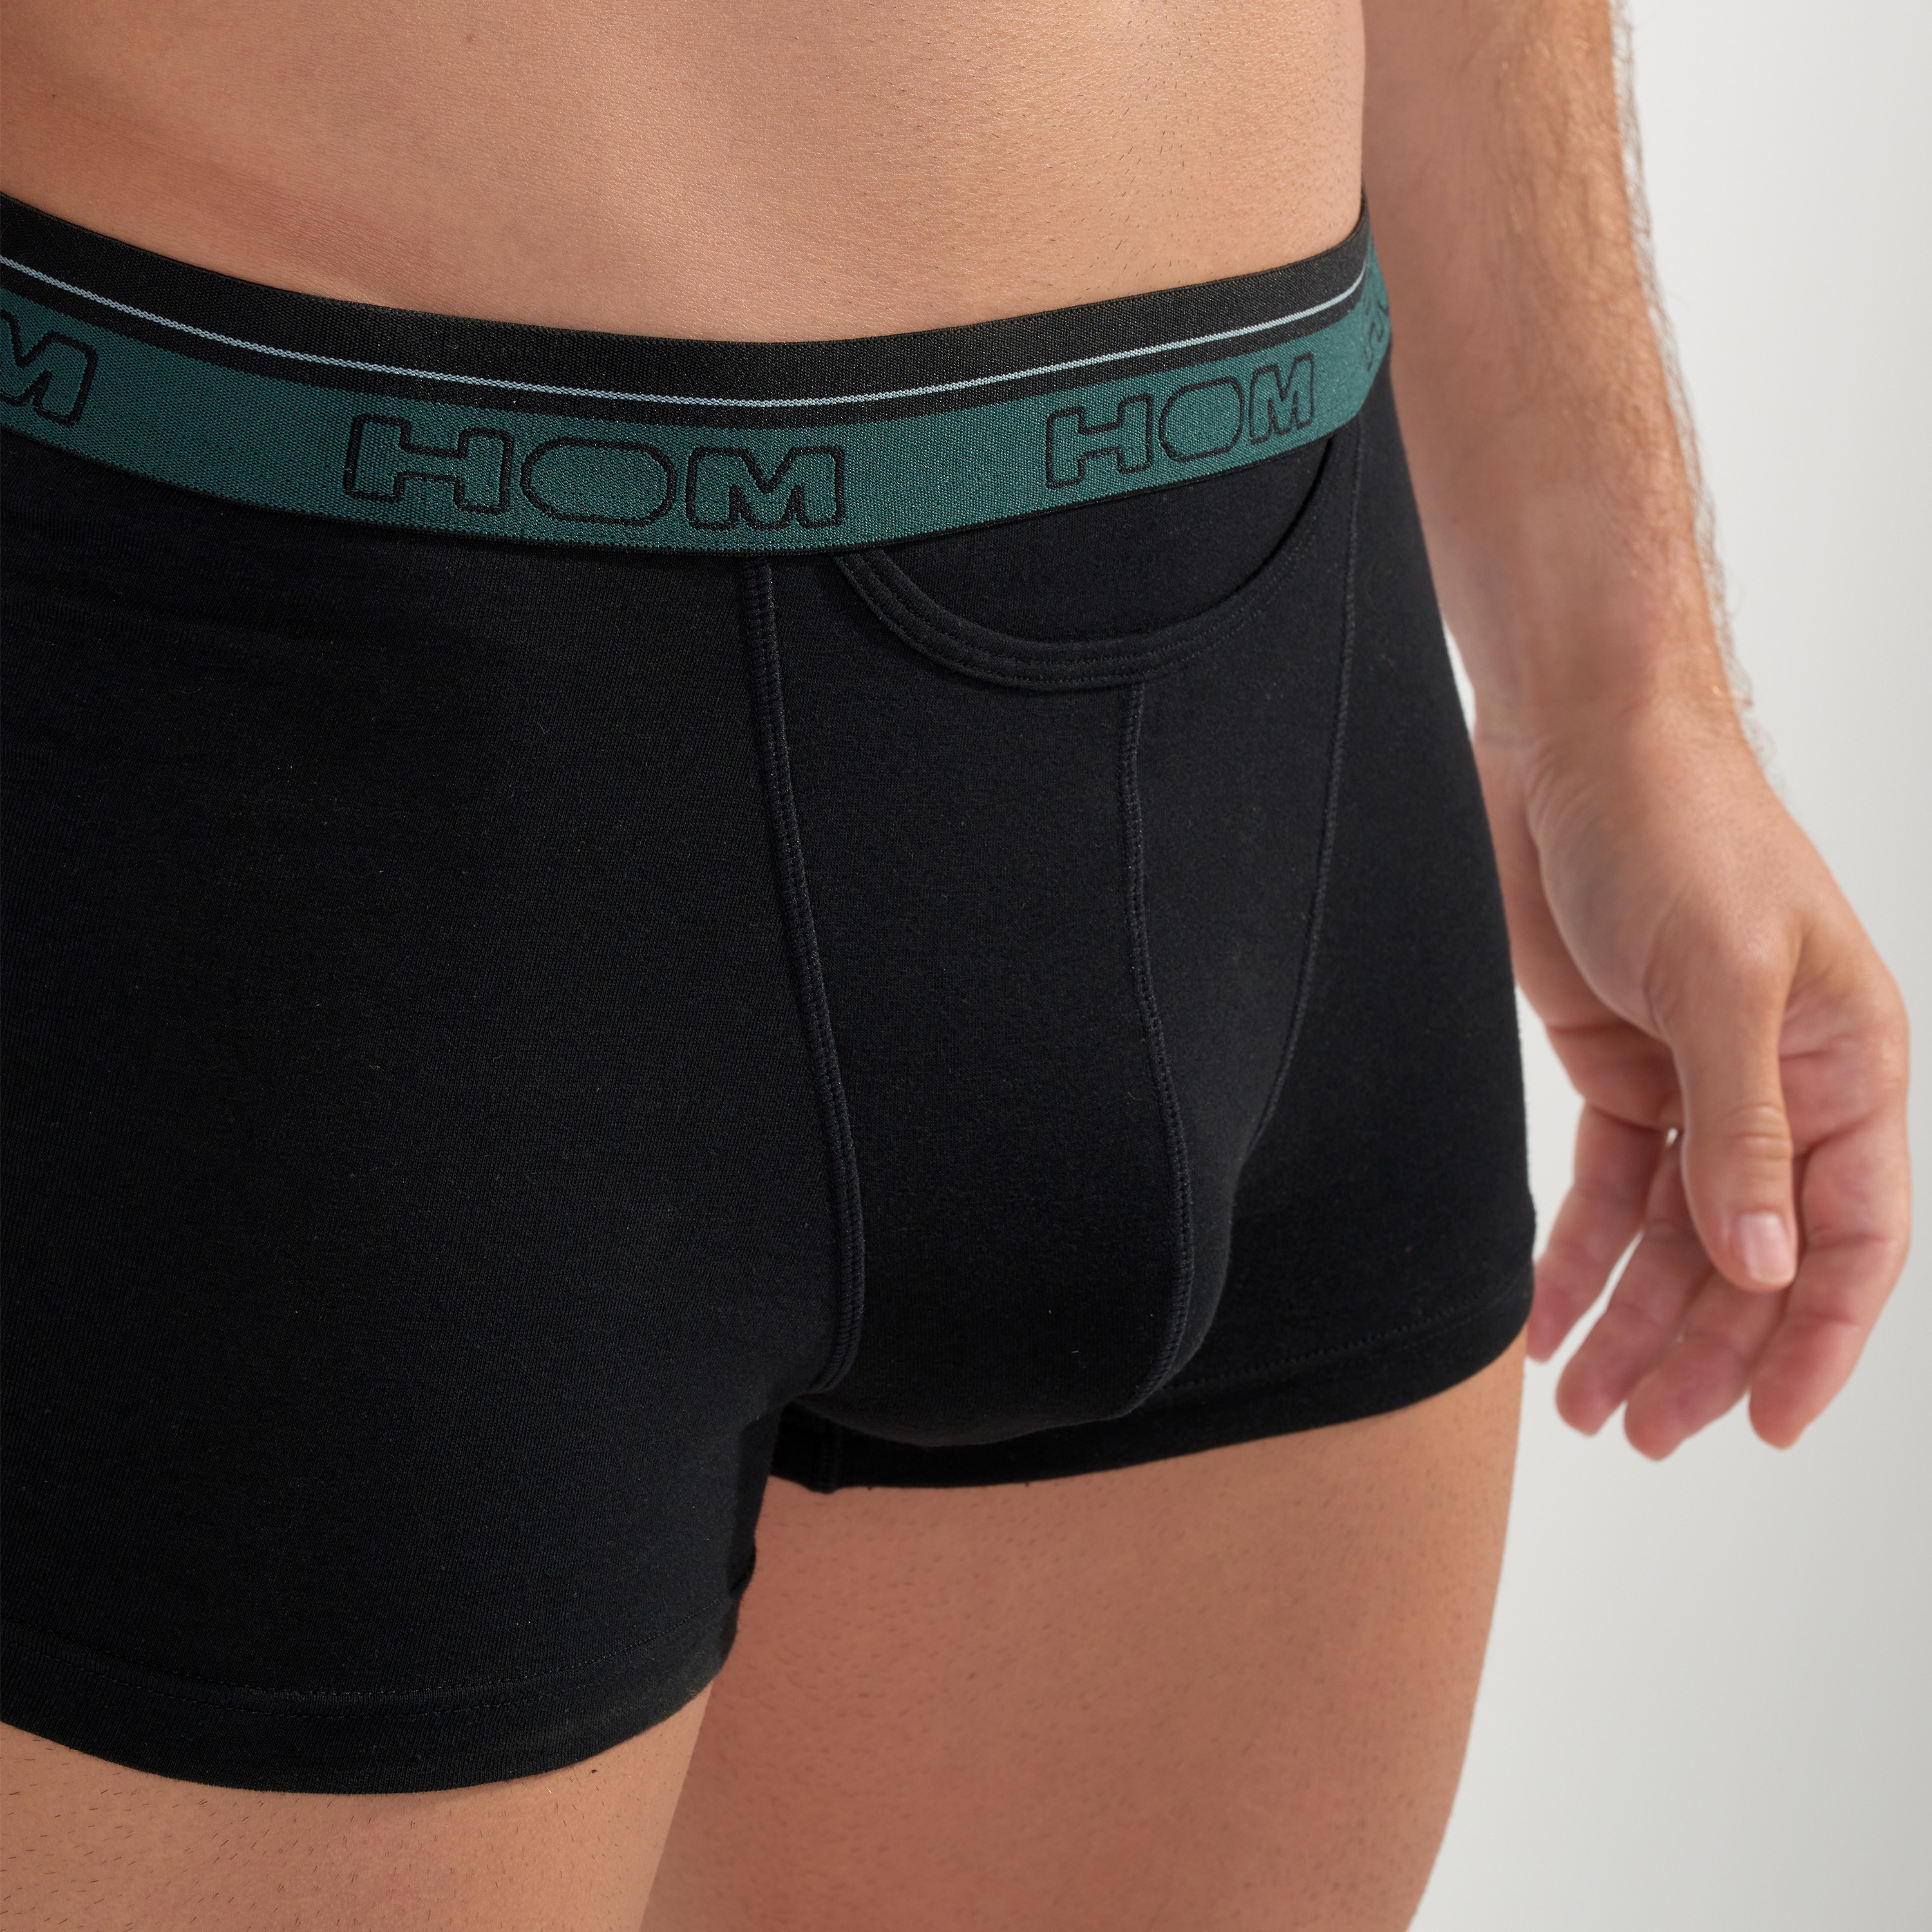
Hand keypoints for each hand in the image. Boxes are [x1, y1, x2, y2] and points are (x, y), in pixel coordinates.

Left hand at [1475, 700, 1909, 1454]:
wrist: (1574, 744)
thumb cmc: (1677, 830)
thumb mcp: (1724, 980)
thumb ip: (1747, 1128)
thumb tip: (1768, 1265)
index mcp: (1849, 1068)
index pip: (1851, 1239)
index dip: (1812, 1340)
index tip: (1768, 1429)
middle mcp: (1781, 1087)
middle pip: (1752, 1256)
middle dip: (1700, 1350)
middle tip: (1636, 1433)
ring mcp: (1695, 1081)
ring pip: (1677, 1236)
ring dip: (1633, 1320)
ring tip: (1583, 1406)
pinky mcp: (1617, 1067)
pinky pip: (1609, 1187)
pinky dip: (1581, 1254)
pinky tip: (1546, 1317)